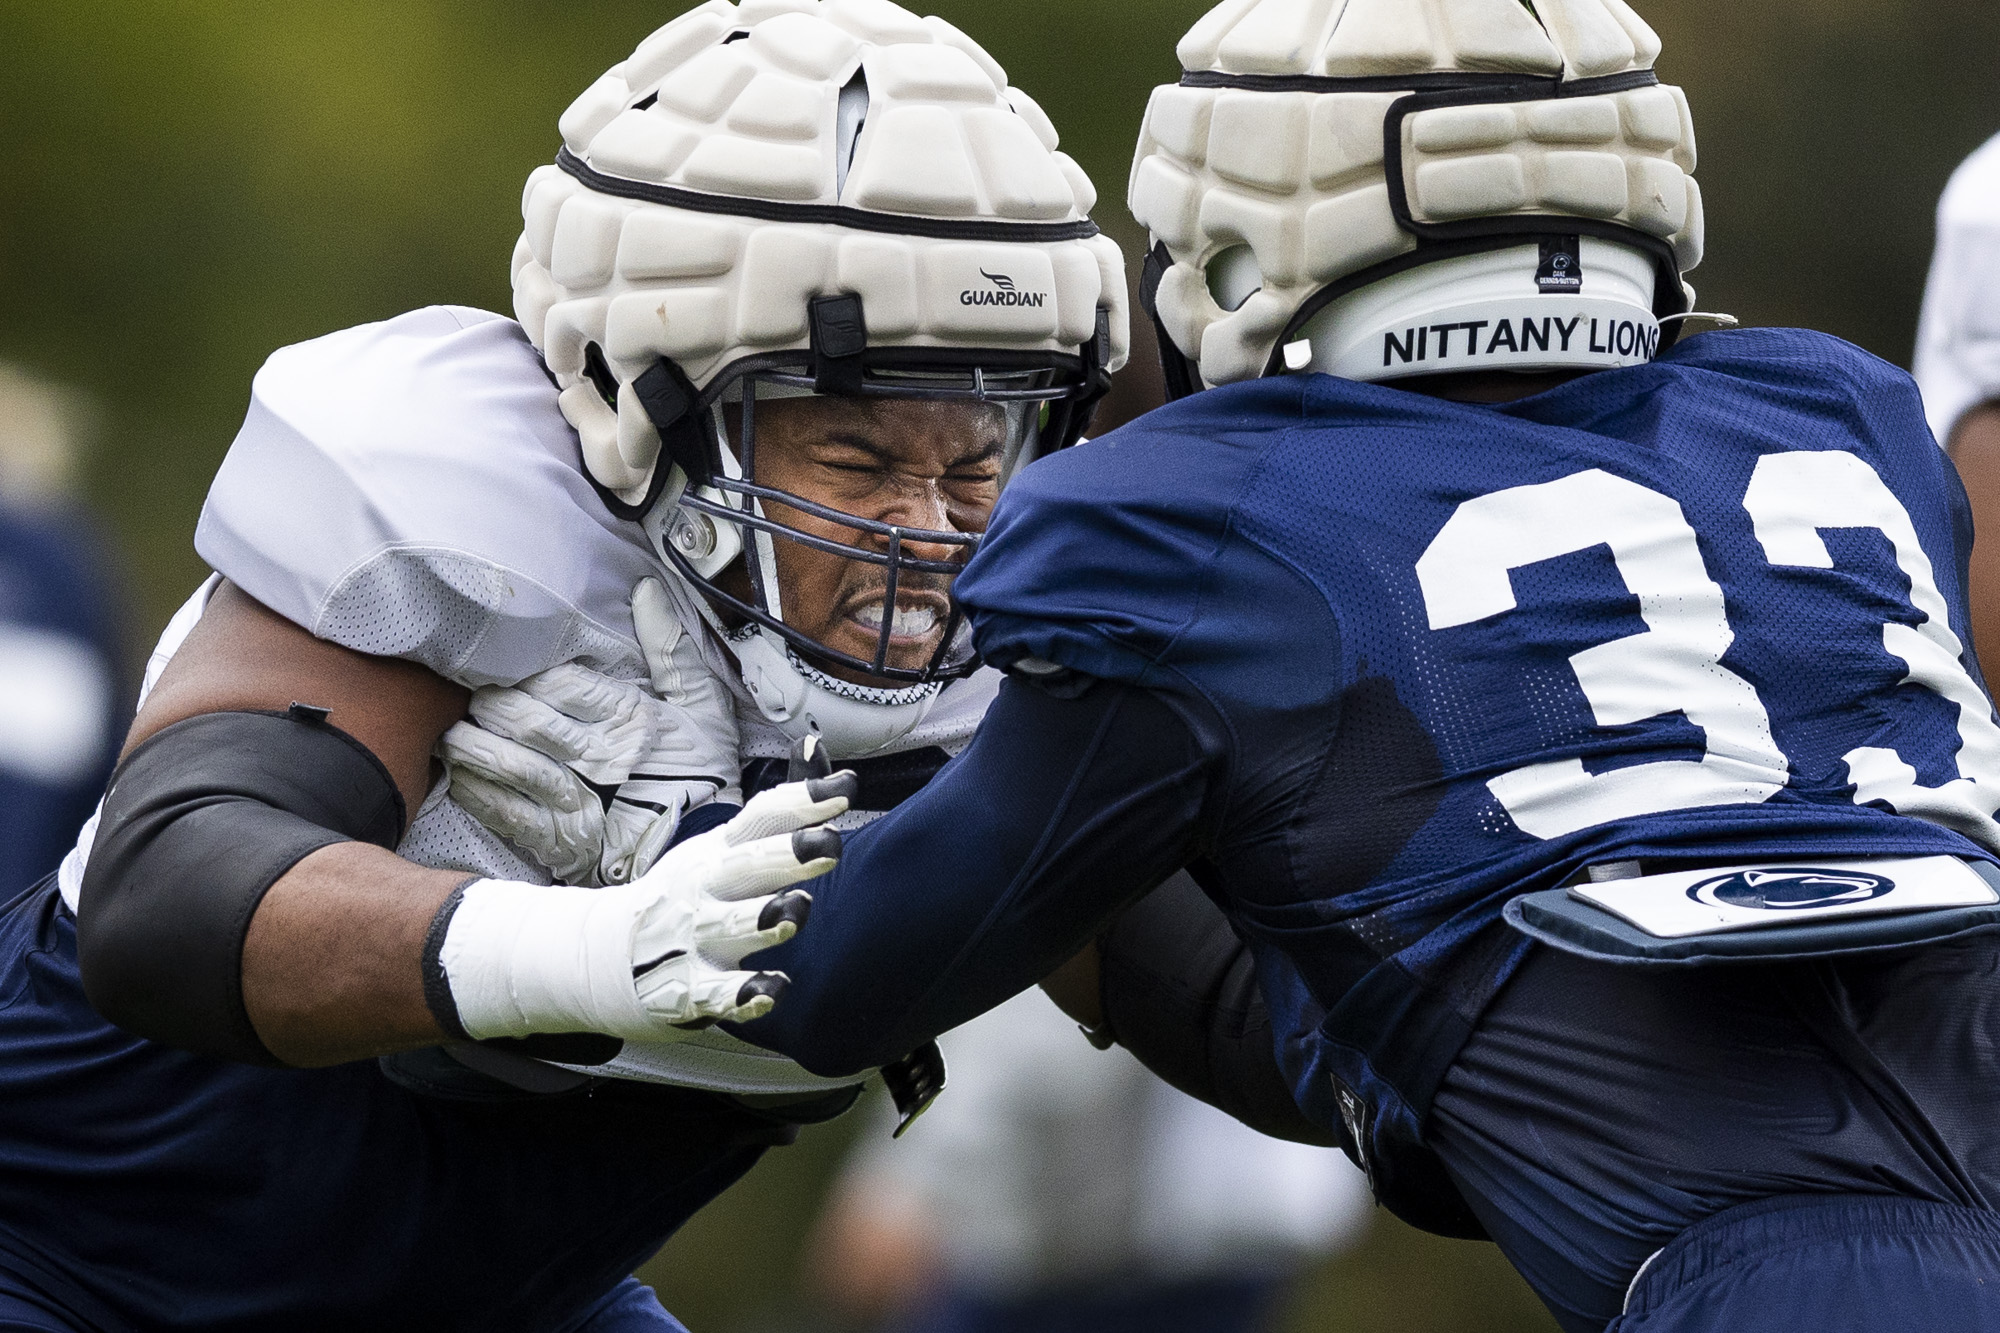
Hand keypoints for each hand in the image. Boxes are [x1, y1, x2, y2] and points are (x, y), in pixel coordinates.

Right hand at [437, 772, 857, 1040]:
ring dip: (762, 920)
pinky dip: (741, 995)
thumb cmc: (684, 893)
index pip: (762, 818)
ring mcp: (694, 938)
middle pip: (746, 867)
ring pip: (730, 927)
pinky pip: (715, 994)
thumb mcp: (724, 845)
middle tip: (828, 846)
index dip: (802, 801)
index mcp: (720, 851)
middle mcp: (707, 889)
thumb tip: (815, 746)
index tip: (842, 789)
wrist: (601, 952)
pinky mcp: (686, 988)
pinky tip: (771, 990)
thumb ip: (778, 808)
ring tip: (793, 911)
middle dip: (786, 856)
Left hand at [438, 578, 740, 884]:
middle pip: (530, 722)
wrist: (702, 846)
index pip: (565, 687)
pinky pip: (509, 813)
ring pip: (512, 765)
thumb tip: (647, 590)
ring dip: (474, 747)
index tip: (504, 668)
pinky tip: (460, 776)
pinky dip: (479, 793)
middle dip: (493, 706)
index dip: (528, 677)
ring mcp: (579, 801)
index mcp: (633, 719)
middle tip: (472, 696)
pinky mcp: (561, 839)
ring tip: (452, 733)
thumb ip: (671, 649)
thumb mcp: (703, 706)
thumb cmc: (702, 773)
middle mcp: (602, 757)